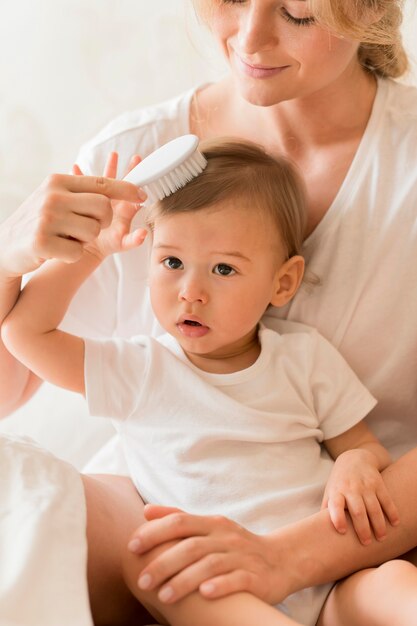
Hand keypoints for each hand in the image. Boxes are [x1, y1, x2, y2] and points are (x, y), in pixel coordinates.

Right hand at [0, 154, 145, 277]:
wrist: (3, 247)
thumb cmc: (37, 224)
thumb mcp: (54, 199)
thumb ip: (81, 193)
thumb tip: (119, 192)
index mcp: (57, 182)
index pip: (101, 183)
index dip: (126, 189)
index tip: (142, 194)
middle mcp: (52, 196)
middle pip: (103, 208)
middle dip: (102, 222)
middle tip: (85, 228)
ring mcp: (46, 218)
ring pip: (93, 232)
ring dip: (83, 240)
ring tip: (64, 237)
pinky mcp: (42, 242)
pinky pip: (77, 251)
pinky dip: (71, 255)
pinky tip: (55, 250)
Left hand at [127, 504, 291, 605]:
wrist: (281, 560)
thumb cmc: (235, 546)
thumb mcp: (209, 528)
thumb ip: (179, 518)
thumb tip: (145, 511)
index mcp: (212, 523)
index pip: (180, 521)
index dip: (155, 532)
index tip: (132, 547)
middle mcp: (225, 537)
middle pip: (191, 546)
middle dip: (164, 563)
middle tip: (143, 580)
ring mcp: (242, 556)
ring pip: (210, 565)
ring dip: (185, 580)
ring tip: (164, 596)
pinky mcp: (256, 577)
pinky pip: (237, 580)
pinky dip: (220, 585)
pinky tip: (205, 594)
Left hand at [321, 449, 399, 544]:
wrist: (354, 458)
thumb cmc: (340, 481)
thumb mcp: (330, 491)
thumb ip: (326, 509)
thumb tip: (319, 529)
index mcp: (337, 491)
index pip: (336, 505)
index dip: (337, 518)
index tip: (342, 531)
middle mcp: (351, 488)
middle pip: (358, 510)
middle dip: (362, 528)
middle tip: (366, 543)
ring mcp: (366, 486)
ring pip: (374, 508)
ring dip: (379, 524)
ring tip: (381, 538)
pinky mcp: (379, 483)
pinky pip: (387, 500)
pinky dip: (392, 512)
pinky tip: (395, 523)